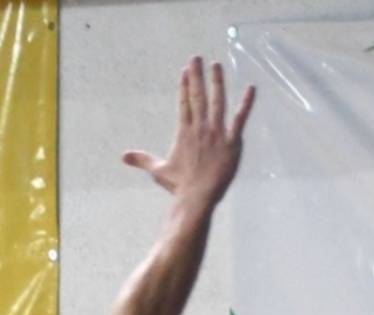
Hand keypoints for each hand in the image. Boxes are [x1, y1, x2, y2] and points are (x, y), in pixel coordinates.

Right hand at [123, 57, 254, 204]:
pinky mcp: (232, 142)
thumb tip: (122, 156)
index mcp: (184, 132)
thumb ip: (142, 160)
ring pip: (217, 102)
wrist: (196, 198)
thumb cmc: (179, 186)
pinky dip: (246, 104)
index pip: (184, 103)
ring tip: (216, 65)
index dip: (185, 85)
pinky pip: (240, 119)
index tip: (186, 70)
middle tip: (196, 57)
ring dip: (217, 82)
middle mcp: (199, 128)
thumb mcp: (158, 171)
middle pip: (198, 96)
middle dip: (197, 76)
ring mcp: (216, 134)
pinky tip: (250, 88)